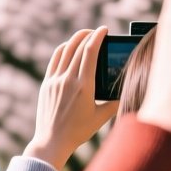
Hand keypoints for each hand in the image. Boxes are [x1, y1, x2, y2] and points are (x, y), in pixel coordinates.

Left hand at [24, 28, 119, 167]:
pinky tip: (69, 48)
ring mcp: (55, 80)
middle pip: (77, 46)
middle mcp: (68, 79)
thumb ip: (114, 102)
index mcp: (84, 86)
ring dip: (75, 39)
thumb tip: (124, 91)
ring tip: (84, 36)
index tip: (104, 29)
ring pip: (65, 50)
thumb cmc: (79, 131)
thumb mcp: (101, 117)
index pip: (90, 52)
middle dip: (88, 34)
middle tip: (97, 32)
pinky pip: (55, 59)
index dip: (98, 37)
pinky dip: (63, 49)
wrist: (52, 140)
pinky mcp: (46, 84)